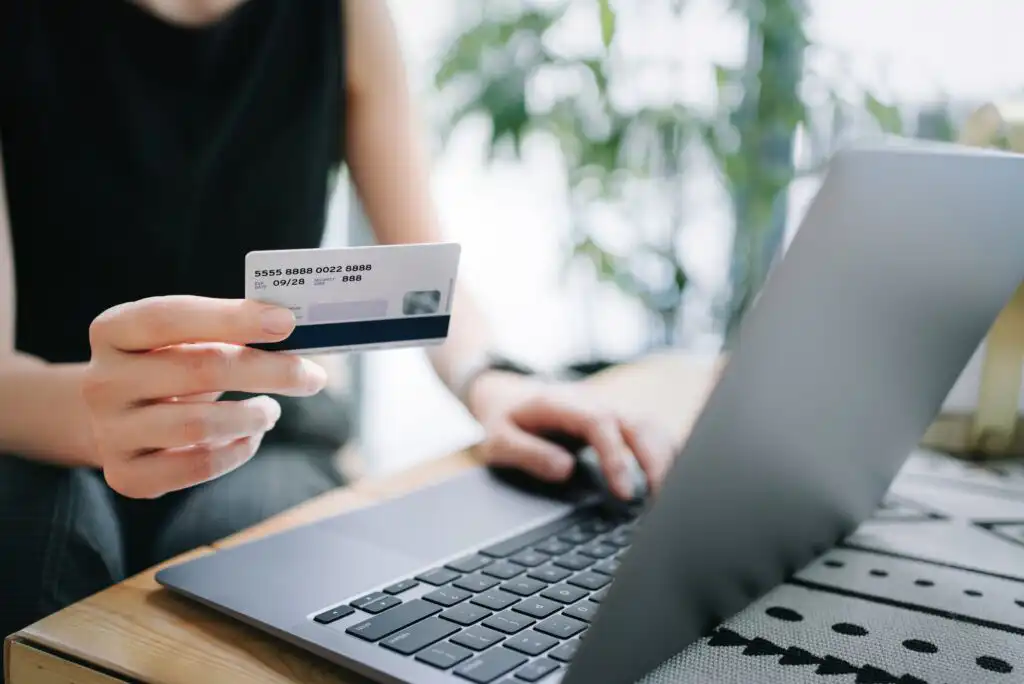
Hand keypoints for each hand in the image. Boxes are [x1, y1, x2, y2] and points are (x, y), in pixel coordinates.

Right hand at [81, 295, 326, 498]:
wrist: (114, 416)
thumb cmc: (167, 365)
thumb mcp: (183, 338)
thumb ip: (226, 330)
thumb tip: (291, 329)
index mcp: (112, 331)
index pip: (170, 317)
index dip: (232, 318)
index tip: (286, 321)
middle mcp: (102, 381)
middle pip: (198, 370)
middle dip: (268, 371)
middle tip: (311, 376)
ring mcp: (110, 432)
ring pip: (198, 425)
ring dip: (253, 416)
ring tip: (272, 410)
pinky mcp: (126, 475)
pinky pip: (195, 467)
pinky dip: (236, 452)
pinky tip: (250, 436)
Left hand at [467, 371, 674, 498]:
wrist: (506, 395)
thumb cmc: (503, 419)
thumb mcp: (498, 439)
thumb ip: (527, 453)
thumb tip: (565, 470)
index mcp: (562, 403)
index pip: (601, 423)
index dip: (617, 457)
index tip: (625, 493)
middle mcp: (593, 403)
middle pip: (638, 422)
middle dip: (656, 461)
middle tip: (659, 503)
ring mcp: (609, 410)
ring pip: (651, 426)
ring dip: (665, 459)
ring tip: (668, 499)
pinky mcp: (617, 422)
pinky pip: (649, 433)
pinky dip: (664, 455)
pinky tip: (669, 483)